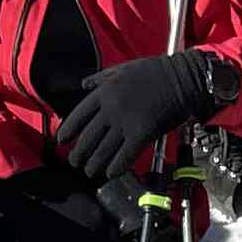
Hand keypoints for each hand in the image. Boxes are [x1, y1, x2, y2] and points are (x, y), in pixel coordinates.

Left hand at [55, 52, 210, 185]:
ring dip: (94, 164)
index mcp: (104, 92)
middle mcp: (111, 108)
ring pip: (103, 149)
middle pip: (88, 137)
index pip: (78, 115)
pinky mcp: (142, 133)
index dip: (68, 130)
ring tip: (89, 171)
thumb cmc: (153, 71)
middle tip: (75, 161)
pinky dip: (116, 167)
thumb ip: (100, 78)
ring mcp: (125, 122)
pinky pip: (124, 155)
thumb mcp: (121, 68)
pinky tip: (110, 173)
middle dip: (79, 153)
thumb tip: (83, 84)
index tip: (62, 140)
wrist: (180, 78)